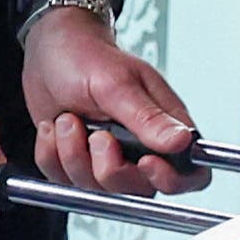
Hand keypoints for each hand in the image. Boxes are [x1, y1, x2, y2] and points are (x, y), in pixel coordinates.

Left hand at [16, 2, 198, 195]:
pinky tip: (55, 128)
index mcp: (164, 125)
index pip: (190, 173)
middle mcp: (141, 146)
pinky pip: (65, 181)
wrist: (48, 51)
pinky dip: (52, 156)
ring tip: (69, 120)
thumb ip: (148, 117)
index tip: (144, 162)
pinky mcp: (79, 162)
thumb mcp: (116, 85)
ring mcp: (109, 157)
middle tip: (96, 135)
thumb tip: (182, 142)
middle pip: (138, 189)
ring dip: (73, 155)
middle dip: (109, 168)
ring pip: (97, 189)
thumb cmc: (86, 55)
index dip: (171, 180)